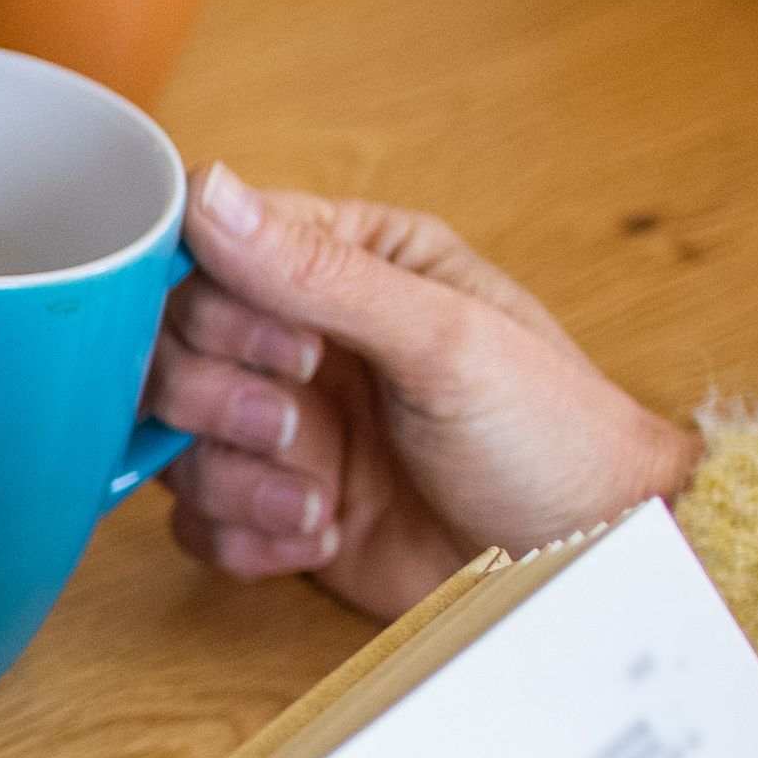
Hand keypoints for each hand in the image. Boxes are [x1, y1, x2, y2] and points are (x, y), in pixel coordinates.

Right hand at [149, 168, 700, 618]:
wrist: (582, 563)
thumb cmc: (550, 433)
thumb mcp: (444, 338)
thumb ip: (319, 272)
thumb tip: (210, 195)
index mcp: (352, 263)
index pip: (216, 247)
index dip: (214, 299)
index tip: (284, 348)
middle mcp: (305, 338)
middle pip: (174, 343)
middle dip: (221, 398)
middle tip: (292, 427)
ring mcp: (286, 425)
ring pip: (176, 435)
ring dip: (236, 477)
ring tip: (318, 500)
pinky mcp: (276, 505)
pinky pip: (196, 515)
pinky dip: (245, 535)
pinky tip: (319, 535)